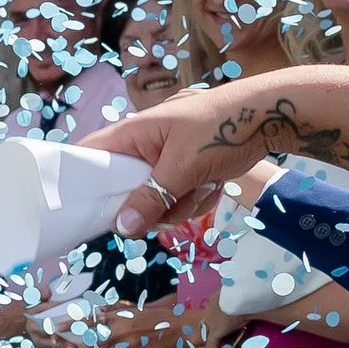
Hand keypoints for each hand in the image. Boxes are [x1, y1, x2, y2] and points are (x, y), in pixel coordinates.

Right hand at [83, 83, 294, 233]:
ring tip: (202, 186)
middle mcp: (142, 149)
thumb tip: (121, 228)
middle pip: (122, 191)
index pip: (87, 156)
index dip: (78, 183)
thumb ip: (151, 198)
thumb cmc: (221, 129)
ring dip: (179, 205)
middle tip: (169, 204)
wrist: (269, 118)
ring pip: (153, 203)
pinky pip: (176, 202)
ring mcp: (163, 163)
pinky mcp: (183, 174)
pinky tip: (212, 185)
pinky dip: (194, 200)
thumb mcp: (183, 166)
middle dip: (149, 205)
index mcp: (132, 134)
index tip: (81, 211)